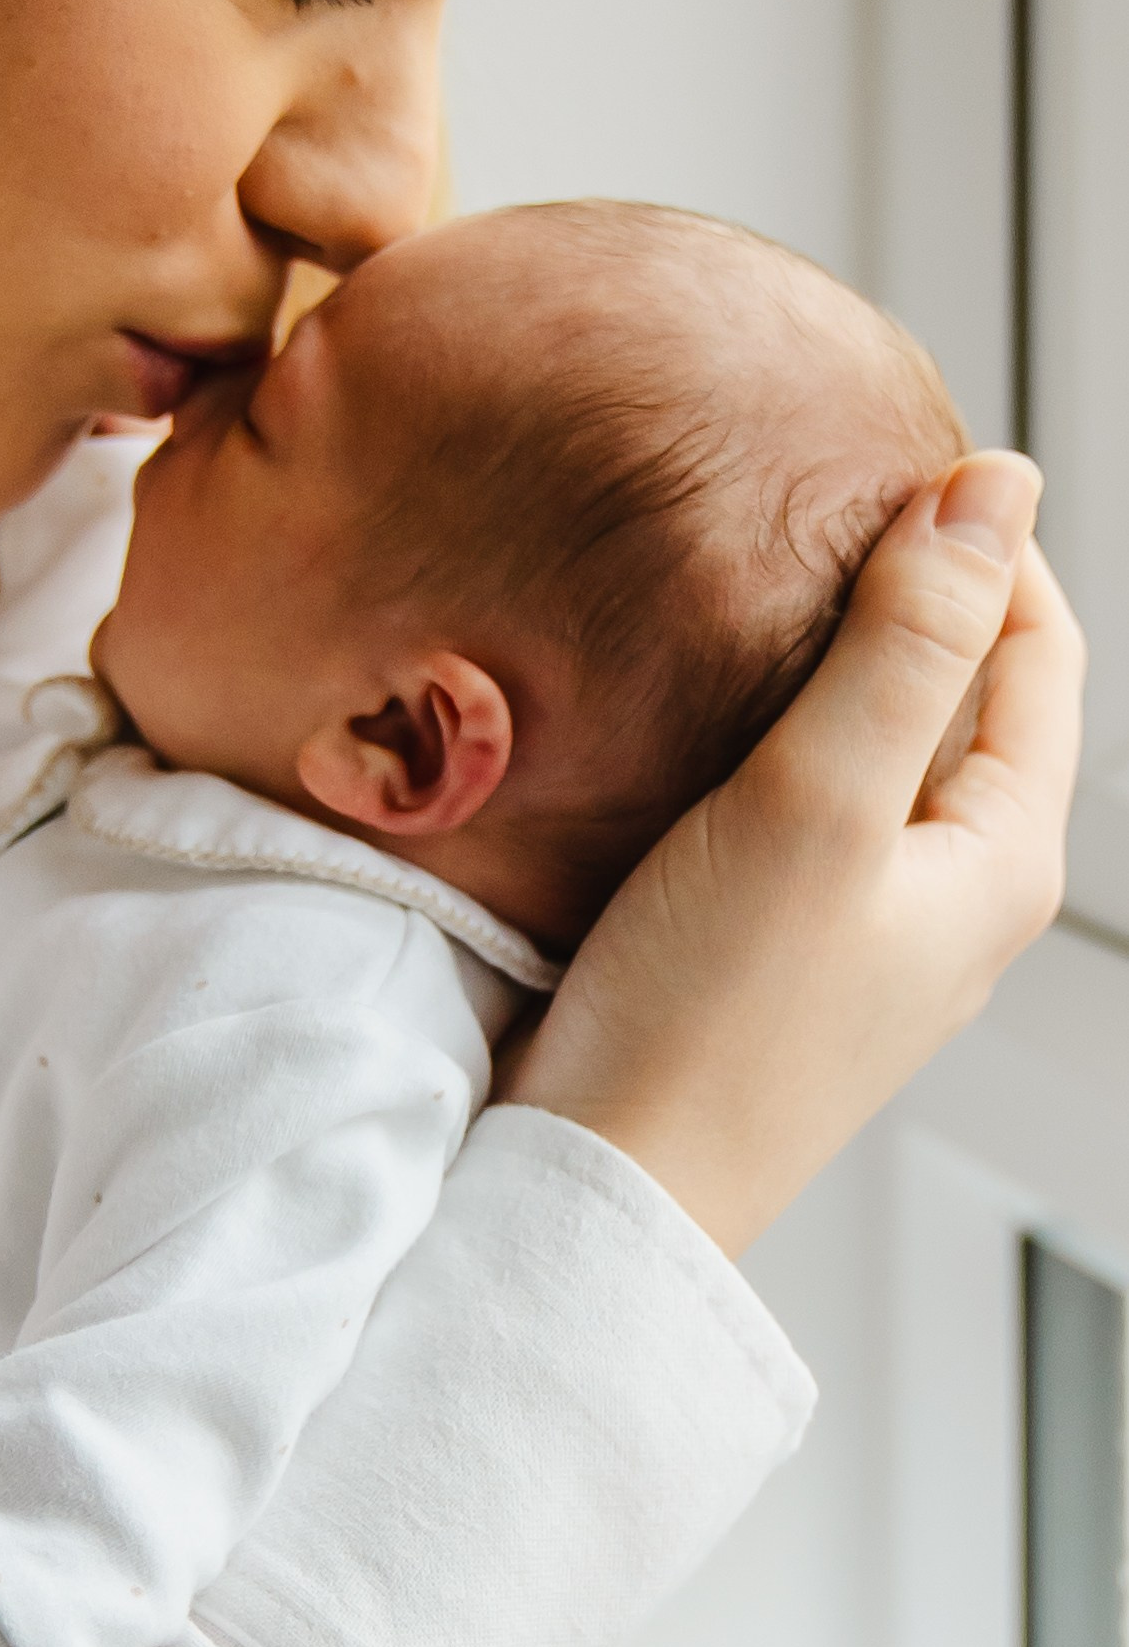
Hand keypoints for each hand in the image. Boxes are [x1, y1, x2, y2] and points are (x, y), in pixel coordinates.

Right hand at [506, 453, 1082, 1254]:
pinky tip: (701, 716)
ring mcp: (870, 933)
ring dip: (838, 668)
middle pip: (969, 700)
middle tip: (808, 507)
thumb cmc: (713, 1015)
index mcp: (1002, 859)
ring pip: (885, 755)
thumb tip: (992, 487)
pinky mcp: (782, 955)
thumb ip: (905, 642)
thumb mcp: (819, 802)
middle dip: (911, 596)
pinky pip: (813, 812)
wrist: (604, 1186)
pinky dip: (779, 740)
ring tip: (750, 590)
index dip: (985, 546)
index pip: (1041, 654)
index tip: (892, 459)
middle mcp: (955, 898)